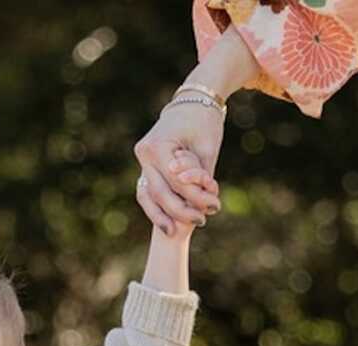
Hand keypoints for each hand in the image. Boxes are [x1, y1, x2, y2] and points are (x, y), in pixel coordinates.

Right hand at [134, 101, 222, 233]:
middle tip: (202, 221)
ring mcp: (142, 161)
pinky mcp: (145, 166)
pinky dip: (156, 208)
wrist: (192, 102)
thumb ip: (202, 177)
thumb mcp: (208, 148)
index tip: (215, 207)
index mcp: (158, 146)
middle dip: (182, 210)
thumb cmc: (204, 121)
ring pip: (149, 196)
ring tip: (176, 232)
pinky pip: (148, 192)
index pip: (178, 181)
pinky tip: (166, 224)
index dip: (196, 197)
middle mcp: (145, 154)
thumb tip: (200, 205)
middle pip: (161, 192)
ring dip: (163, 215)